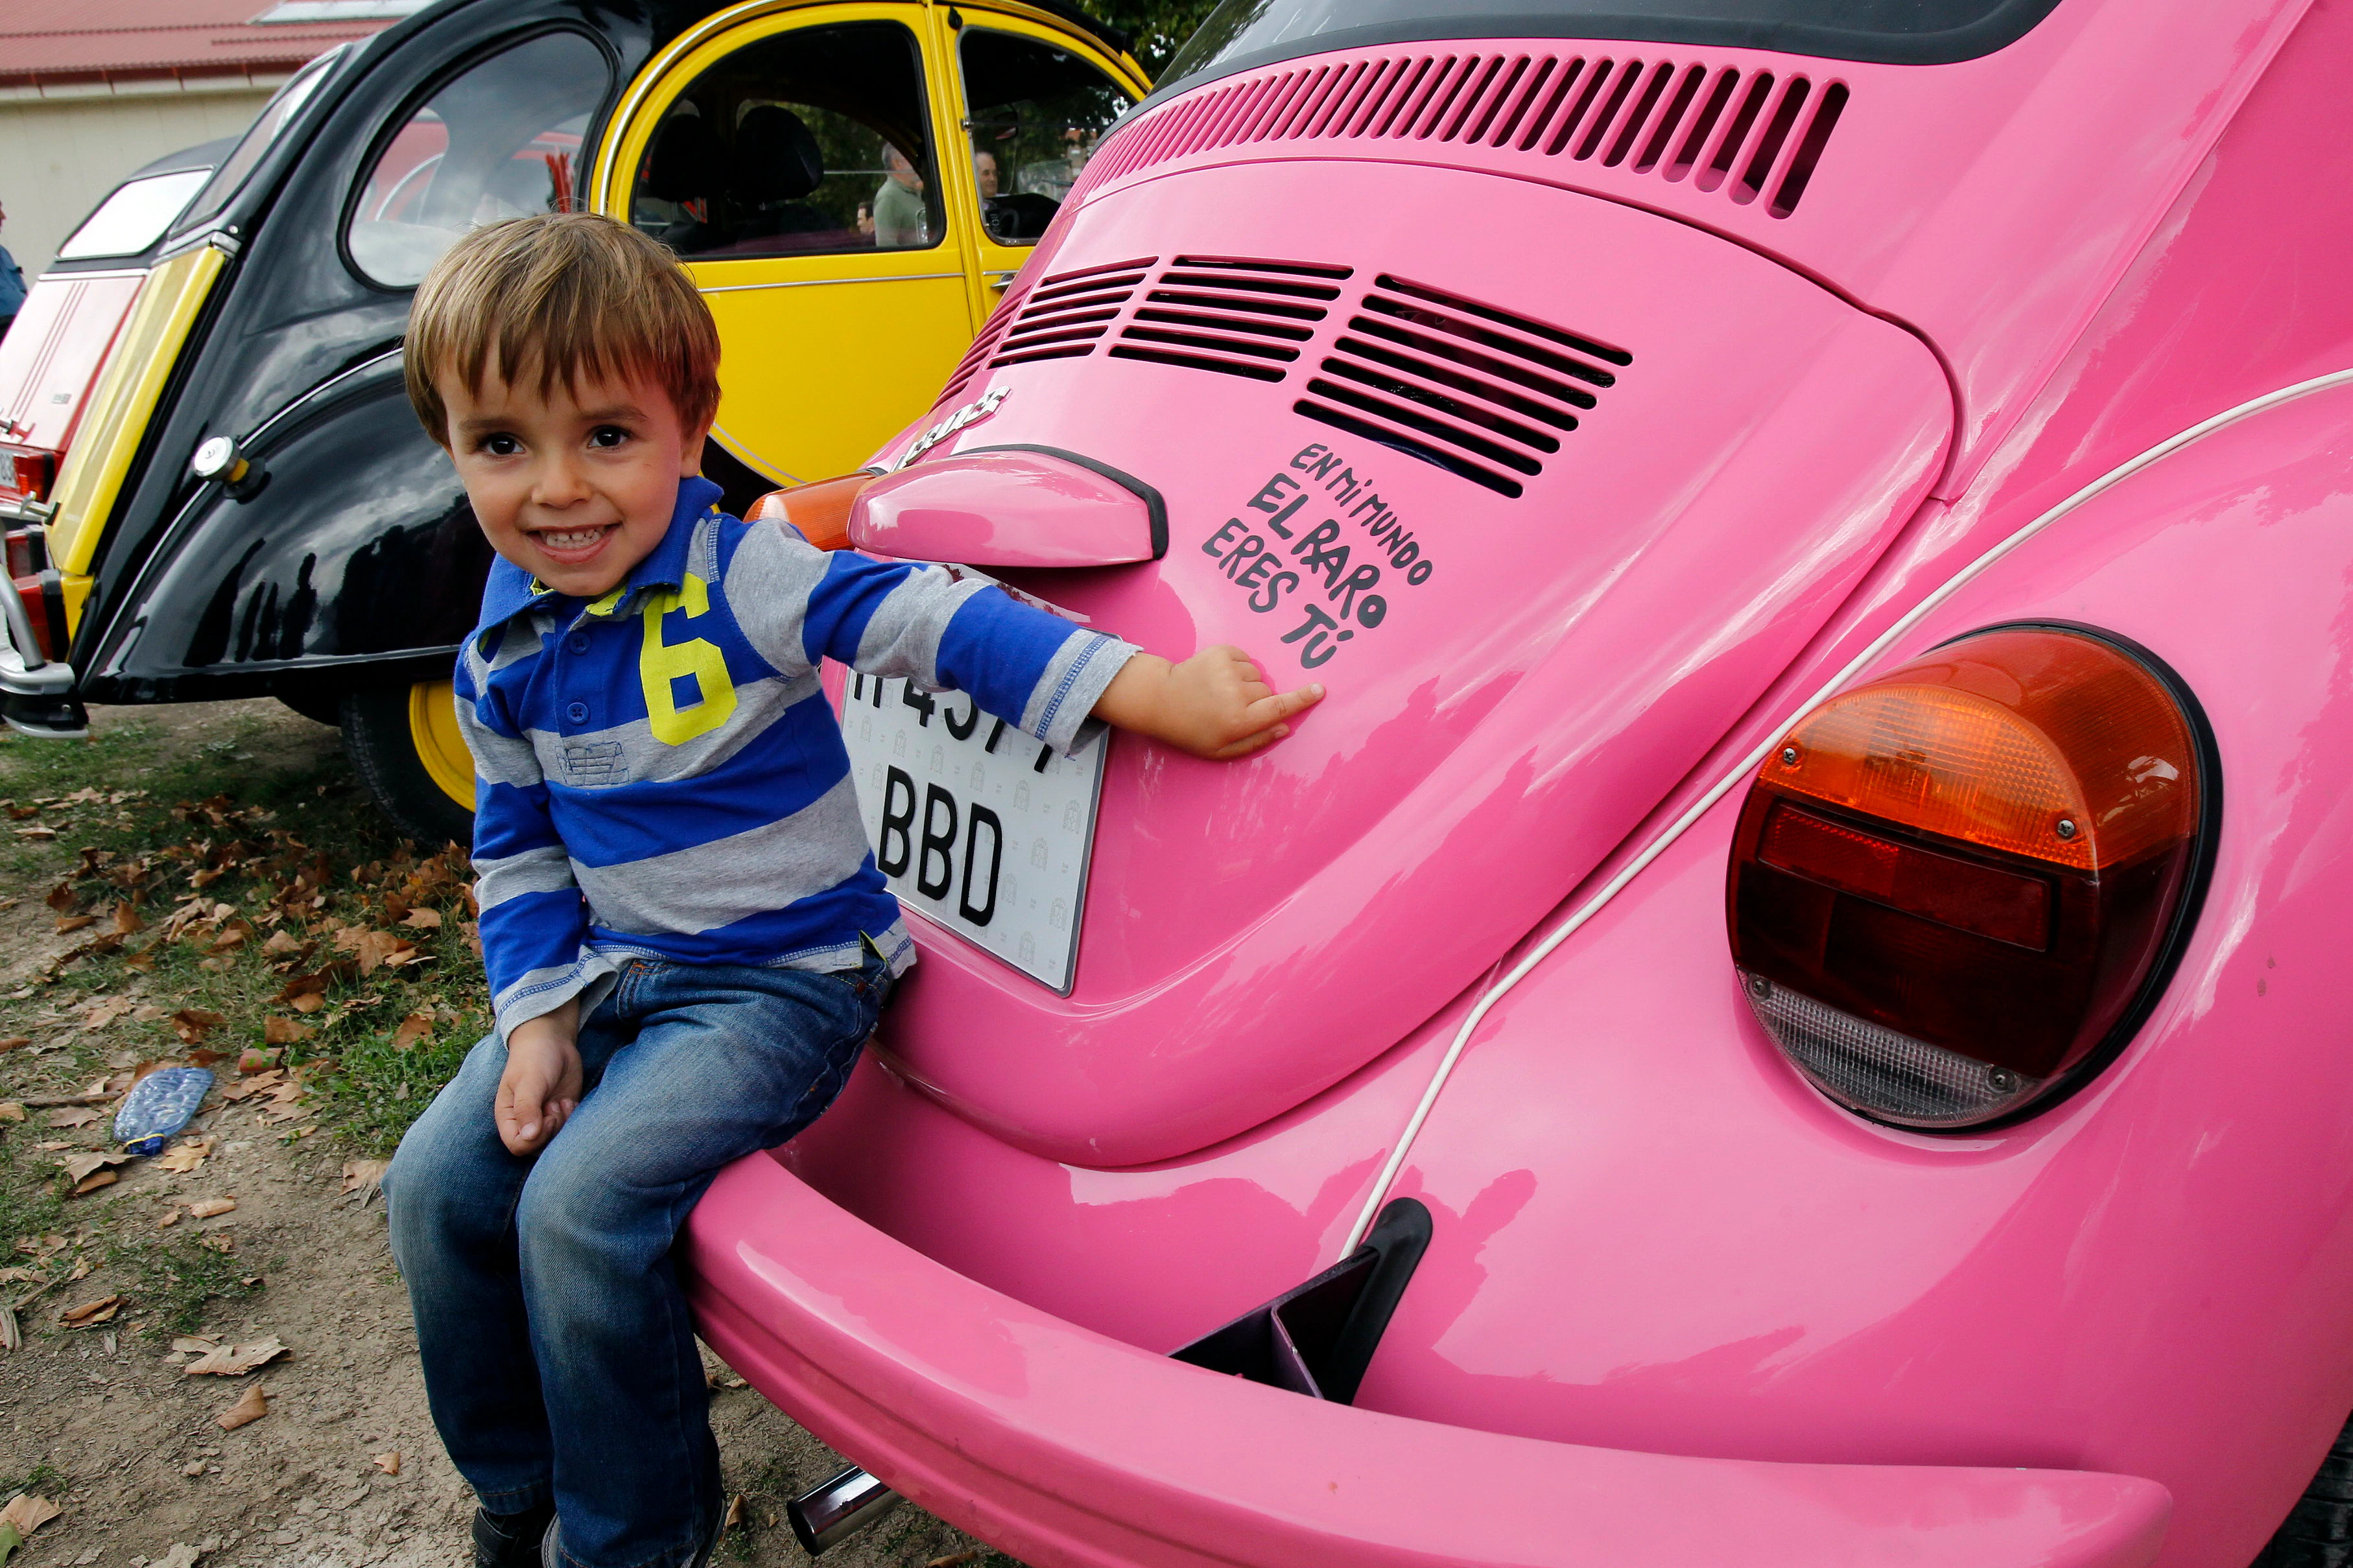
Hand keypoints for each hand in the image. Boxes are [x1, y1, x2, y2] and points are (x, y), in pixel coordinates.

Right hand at [495, 1002, 582, 1155]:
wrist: (552, 1042)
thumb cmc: (534, 1059)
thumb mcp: (529, 1081)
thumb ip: (527, 1108)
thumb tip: (529, 1136)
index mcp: (509, 1117)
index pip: (518, 1146)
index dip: (535, 1139)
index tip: (547, 1116)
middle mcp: (525, 1122)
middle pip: (538, 1148)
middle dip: (552, 1131)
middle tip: (555, 1106)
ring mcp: (543, 1119)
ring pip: (555, 1141)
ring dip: (563, 1124)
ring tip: (561, 1102)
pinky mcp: (560, 1114)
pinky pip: (568, 1130)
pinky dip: (572, 1118)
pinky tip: (569, 1101)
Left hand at [1092, 646, 1323, 759]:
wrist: (1160, 699)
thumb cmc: (1192, 730)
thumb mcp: (1221, 750)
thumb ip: (1256, 741)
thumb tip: (1284, 727)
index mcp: (1238, 720)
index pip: (1279, 707)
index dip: (1302, 699)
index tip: (1320, 690)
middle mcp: (1236, 694)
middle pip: (1268, 692)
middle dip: (1259, 700)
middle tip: (1232, 708)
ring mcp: (1227, 670)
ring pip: (1257, 675)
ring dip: (1247, 683)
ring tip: (1222, 692)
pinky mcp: (1220, 652)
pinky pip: (1245, 658)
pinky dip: (1238, 667)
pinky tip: (1219, 677)